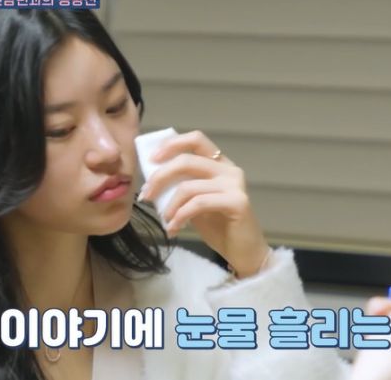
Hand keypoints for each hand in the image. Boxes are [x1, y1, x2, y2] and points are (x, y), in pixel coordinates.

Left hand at [137, 130, 269, 277]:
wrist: (243, 251)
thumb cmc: (218, 226)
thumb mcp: (194, 201)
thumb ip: (181, 184)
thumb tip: (152, 177)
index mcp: (219, 163)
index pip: (196, 139)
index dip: (171, 144)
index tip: (151, 159)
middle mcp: (229, 169)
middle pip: (187, 160)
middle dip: (161, 176)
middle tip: (146, 194)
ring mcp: (235, 184)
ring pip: (189, 186)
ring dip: (169, 205)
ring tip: (165, 220)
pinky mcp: (237, 202)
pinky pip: (198, 203)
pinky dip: (181, 216)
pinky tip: (174, 228)